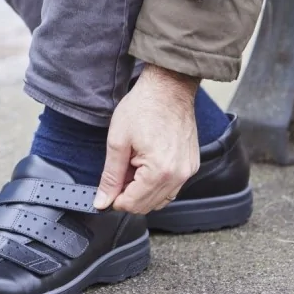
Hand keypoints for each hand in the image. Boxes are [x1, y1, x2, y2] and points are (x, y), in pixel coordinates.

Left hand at [93, 64, 199, 213]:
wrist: (168, 87)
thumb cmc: (143, 107)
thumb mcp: (117, 141)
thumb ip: (110, 176)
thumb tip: (102, 201)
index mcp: (160, 171)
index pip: (133, 204)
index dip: (114, 199)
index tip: (107, 190)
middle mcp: (179, 175)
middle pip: (147, 205)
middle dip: (128, 194)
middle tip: (118, 172)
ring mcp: (188, 170)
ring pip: (160, 199)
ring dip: (142, 190)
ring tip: (132, 164)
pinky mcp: (191, 165)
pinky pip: (171, 187)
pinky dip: (155, 183)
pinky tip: (145, 165)